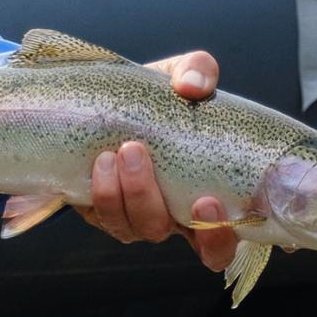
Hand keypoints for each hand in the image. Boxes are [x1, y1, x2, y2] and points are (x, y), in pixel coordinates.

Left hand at [79, 51, 236, 272]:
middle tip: (136, 152)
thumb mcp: (180, 79)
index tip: (206, 201)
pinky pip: (101, 218)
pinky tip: (97, 162)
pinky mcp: (102, 212)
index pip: (219, 244)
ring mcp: (136, 218)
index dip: (217, 237)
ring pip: (131, 228)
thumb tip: (193, 85)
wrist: (109, 102)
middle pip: (163, 234)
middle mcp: (173, 217)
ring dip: (120, 194)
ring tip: (113, 152)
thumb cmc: (159, 99)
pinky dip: (100, 194)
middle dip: (148, 199)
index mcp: (203, 198)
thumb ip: (197, 72)